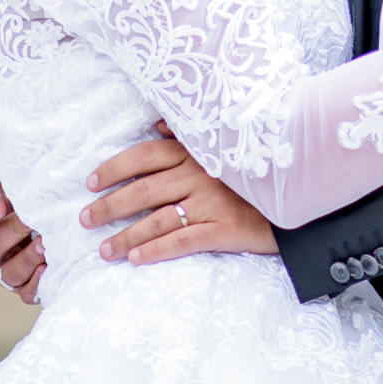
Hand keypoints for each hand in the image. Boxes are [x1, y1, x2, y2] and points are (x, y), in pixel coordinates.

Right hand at [0, 138, 44, 303]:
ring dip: (26, 259)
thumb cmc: (25, 203)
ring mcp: (5, 273)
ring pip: (9, 272)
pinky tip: (49, 268)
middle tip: (30, 220)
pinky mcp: (24, 290)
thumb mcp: (9, 184)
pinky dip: (36, 283)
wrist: (54, 232)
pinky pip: (26, 293)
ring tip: (44, 244)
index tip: (0, 203)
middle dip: (10, 233)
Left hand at [80, 123, 279, 264]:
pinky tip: (135, 259)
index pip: (145, 155)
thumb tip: (157, 125)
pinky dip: (156, 249)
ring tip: (104, 250)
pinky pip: (183, 240)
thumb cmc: (253, 170)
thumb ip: (188, 136)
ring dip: (126, 235)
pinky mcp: (224, 229)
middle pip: (144, 188)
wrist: (297, 193)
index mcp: (195, 151)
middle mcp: (199, 174)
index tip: (90, 182)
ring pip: (158, 218)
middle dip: (110, 205)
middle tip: (85, 219)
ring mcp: (211, 202)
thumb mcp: (223, 145)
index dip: (115, 167)